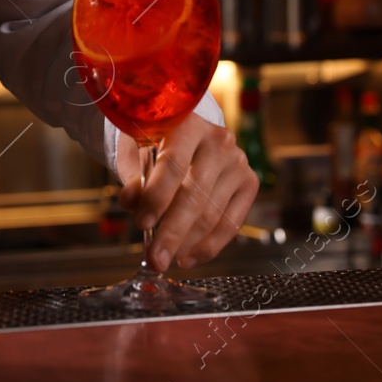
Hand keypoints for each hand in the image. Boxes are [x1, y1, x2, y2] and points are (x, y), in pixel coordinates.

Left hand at [116, 112, 257, 271]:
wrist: (182, 132)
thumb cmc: (154, 142)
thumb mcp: (135, 152)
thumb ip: (134, 177)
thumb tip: (131, 202)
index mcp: (188, 122)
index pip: (174, 165)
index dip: (157, 197)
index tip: (141, 224)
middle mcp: (219, 140)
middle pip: (196, 195)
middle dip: (172, 232)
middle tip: (155, 259)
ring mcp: (238, 162)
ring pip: (212, 213)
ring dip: (187, 243)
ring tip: (165, 259)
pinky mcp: (249, 182)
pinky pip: (231, 223)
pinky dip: (208, 246)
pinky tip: (187, 257)